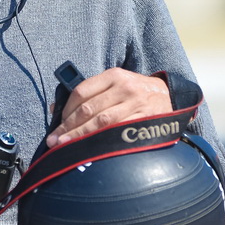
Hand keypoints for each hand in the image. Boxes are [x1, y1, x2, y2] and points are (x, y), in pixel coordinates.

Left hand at [46, 68, 171, 147]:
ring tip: (64, 146)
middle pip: (88, 109)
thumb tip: (56, 110)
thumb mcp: (116, 84)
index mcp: (114, 76)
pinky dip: (100, 141)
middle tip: (53, 140)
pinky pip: (117, 132)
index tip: (58, 123)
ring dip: (79, 136)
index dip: (66, 110)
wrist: (170, 96)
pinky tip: (88, 149)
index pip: (81, 92)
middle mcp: (124, 88)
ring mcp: (135, 104)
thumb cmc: (136, 92)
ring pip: (100, 122)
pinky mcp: (144, 120)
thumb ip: (90, 94)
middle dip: (68, 127)